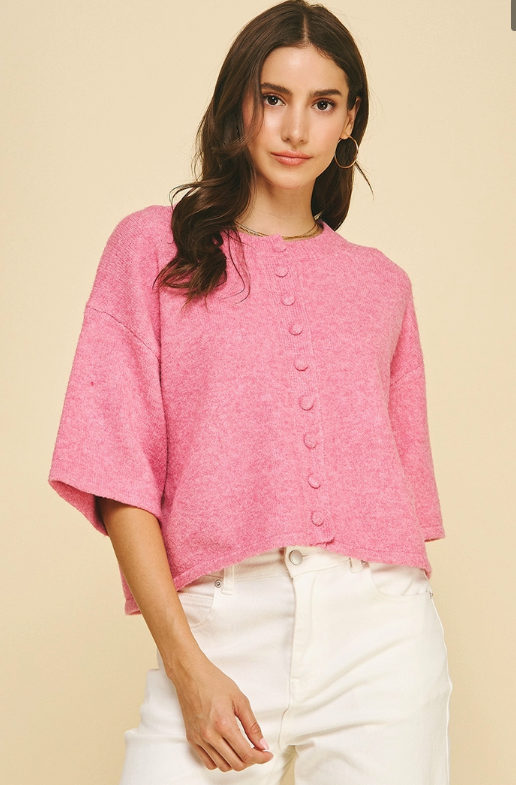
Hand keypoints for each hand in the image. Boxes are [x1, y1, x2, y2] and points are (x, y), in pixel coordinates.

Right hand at [169, 649, 273, 771]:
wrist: (191, 675)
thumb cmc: (214, 682)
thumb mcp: (240, 700)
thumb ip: (252, 725)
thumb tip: (262, 744)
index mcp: (224, 724)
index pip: (246, 753)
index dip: (260, 757)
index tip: (266, 754)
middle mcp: (210, 735)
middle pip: (236, 763)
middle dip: (251, 760)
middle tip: (257, 751)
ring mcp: (199, 739)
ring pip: (222, 766)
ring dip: (236, 762)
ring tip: (242, 750)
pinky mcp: (191, 739)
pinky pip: (208, 762)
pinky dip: (220, 761)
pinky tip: (227, 751)